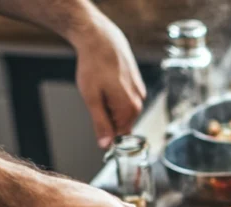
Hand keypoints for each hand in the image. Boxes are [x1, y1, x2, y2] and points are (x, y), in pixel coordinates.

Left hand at [72, 14, 145, 147]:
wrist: (100, 38)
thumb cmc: (94, 65)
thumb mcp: (91, 99)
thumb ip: (100, 124)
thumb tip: (106, 145)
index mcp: (129, 110)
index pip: (120, 136)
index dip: (106, 133)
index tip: (97, 125)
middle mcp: (139, 102)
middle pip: (122, 123)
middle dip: (107, 117)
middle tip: (95, 100)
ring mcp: (139, 92)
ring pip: (122, 110)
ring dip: (110, 104)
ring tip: (100, 88)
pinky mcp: (137, 83)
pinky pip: (125, 97)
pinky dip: (114, 94)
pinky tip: (106, 81)